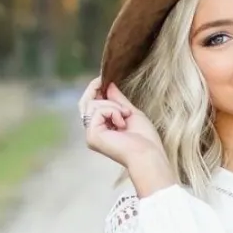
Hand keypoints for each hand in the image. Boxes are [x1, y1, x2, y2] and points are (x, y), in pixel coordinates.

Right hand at [78, 78, 175, 195]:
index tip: (103, 79)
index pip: (90, 105)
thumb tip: (109, 85)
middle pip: (84, 103)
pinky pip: (98, 110)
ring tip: (126, 116)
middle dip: (93, 89)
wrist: (148, 154)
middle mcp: (93, 132)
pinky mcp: (92, 135)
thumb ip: (118, 100)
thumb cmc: (144, 138)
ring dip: (113, 105)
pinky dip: (113, 111)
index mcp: (102, 129)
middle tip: (103, 81)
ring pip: (93, 104)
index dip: (94, 90)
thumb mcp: (130, 112)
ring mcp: (91, 135)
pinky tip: (122, 123)